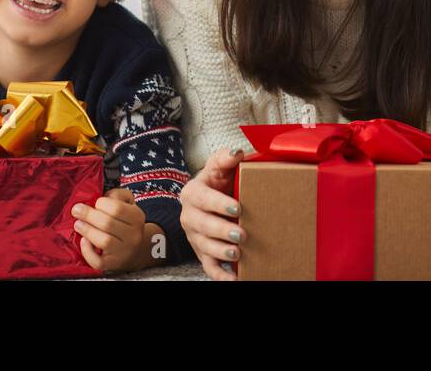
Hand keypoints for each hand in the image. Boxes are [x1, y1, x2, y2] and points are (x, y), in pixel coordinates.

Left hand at [71, 188, 162, 272]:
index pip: (117, 208)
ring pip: (103, 241)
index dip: (102, 203)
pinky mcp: (112, 264)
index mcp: (137, 217)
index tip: (95, 203)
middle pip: (108, 224)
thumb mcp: (128, 203)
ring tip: (78, 224)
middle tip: (76, 210)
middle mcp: (133, 235)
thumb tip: (99, 197)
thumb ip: (116, 195)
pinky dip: (87, 252)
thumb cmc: (126, 222)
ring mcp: (123, 252)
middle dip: (88, 215)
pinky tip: (83, 241)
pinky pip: (98, 261)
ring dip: (87, 231)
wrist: (135, 248)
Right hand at [179, 146, 246, 280]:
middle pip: (201, 226)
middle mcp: (189, 216)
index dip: (219, 204)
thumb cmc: (217, 181)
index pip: (203, 199)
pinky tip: (233, 278)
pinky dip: (219, 275)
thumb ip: (226, 158)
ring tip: (237, 253)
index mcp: (192, 193)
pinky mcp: (201, 253)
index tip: (238, 207)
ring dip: (221, 252)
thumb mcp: (219, 166)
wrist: (211, 199)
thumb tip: (238, 152)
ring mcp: (194, 236)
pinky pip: (207, 267)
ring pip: (204, 247)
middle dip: (221, 231)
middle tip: (241, 233)